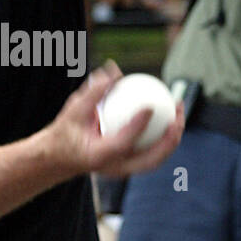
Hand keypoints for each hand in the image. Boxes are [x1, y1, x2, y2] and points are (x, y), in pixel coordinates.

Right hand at [48, 61, 185, 177]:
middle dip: (170, 139)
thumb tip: (112, 70)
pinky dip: (164, 136)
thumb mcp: (73, 109)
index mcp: (98, 156)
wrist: (61, 157)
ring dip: (172, 137)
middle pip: (150, 160)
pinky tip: (169, 114)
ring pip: (156, 158)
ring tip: (179, 111)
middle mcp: (115, 168)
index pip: (122, 143)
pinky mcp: (131, 165)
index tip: (149, 107)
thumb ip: (93, 92)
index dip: (137, 126)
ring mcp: (125, 170)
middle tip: (177, 114)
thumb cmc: (67, 131)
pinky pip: (153, 151)